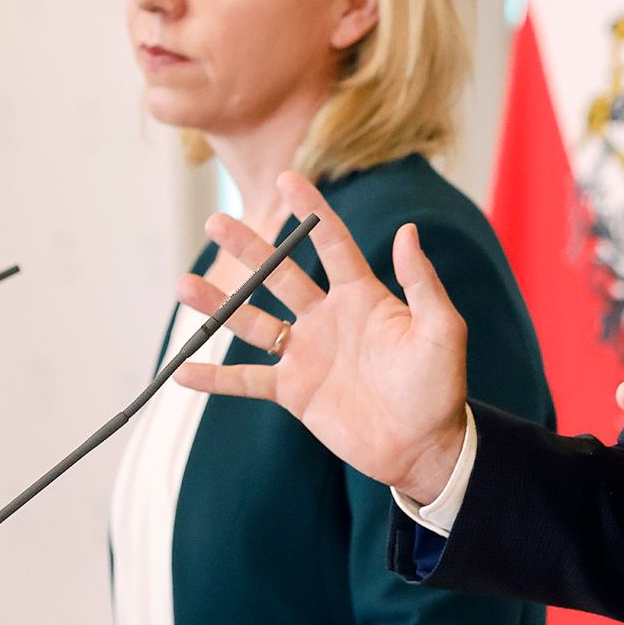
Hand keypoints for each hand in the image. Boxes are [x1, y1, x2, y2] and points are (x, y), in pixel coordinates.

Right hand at [171, 172, 469, 505]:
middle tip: (216, 221)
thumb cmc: (439, 386)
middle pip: (280, 274)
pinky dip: (215, 378)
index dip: (311, 210)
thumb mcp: (440, 329)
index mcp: (362, 296)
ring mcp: (307, 353)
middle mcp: (328, 317)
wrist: (423, 446)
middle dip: (249, 248)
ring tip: (184, 285)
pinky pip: (248, 380)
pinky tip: (183, 368)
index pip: (331, 242)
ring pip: (253, 322)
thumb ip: (421, 283)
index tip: (288, 177)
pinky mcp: (294, 391)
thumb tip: (407, 231)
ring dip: (219, 304)